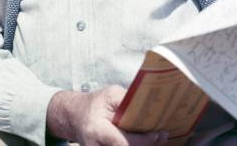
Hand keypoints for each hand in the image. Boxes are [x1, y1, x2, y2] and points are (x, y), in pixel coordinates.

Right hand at [47, 86, 168, 145]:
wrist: (75, 117)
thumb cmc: (94, 104)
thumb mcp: (109, 95)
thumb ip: (127, 100)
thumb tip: (150, 106)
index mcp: (98, 131)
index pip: (126, 143)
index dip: (145, 140)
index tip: (159, 133)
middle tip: (161, 137)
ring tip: (155, 139)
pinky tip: (144, 141)